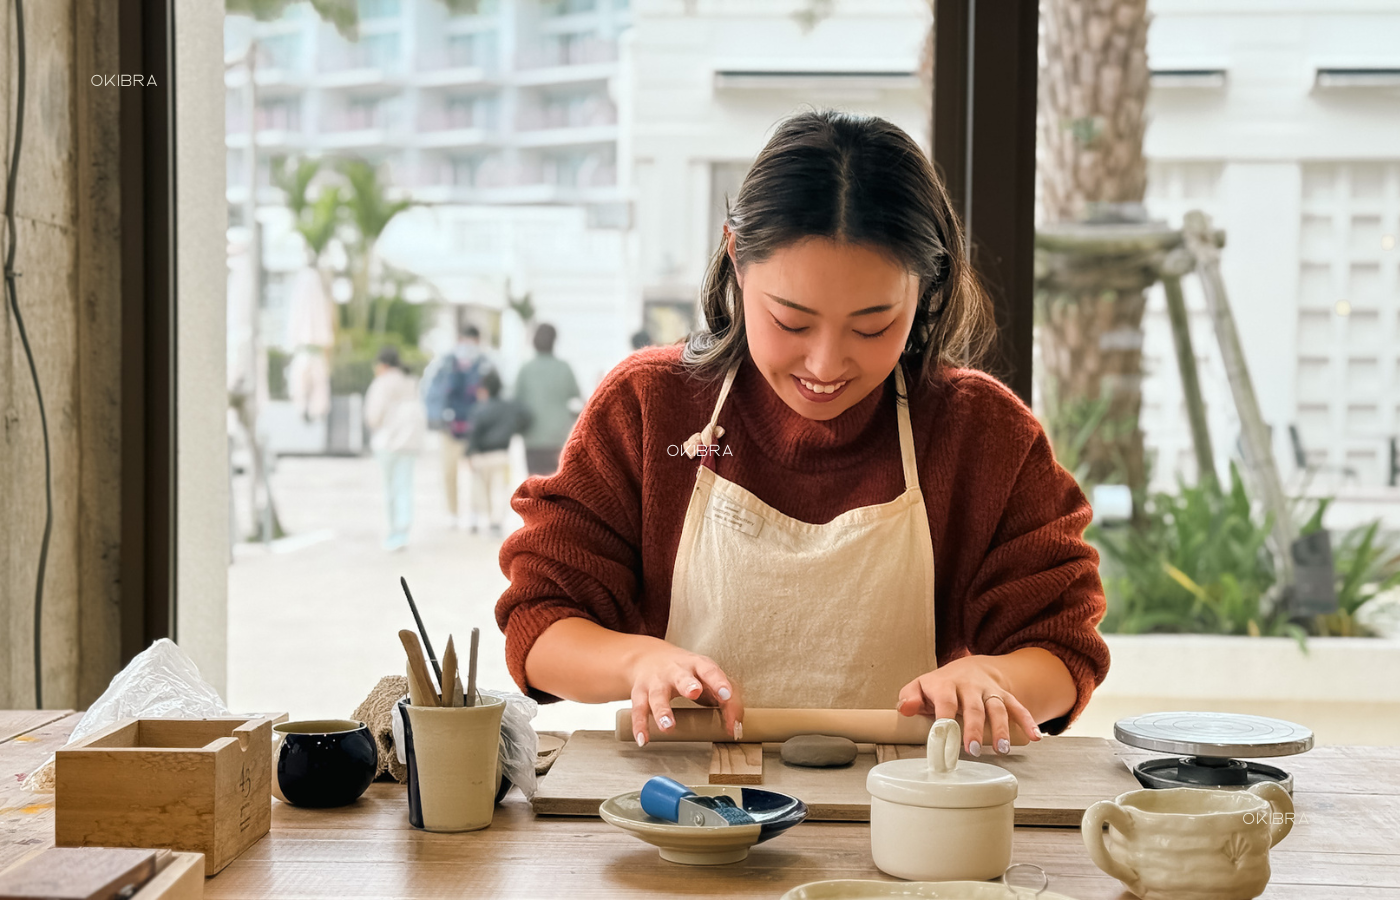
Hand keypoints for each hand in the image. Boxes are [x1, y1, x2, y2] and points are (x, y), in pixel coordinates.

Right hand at [627, 642, 743, 745]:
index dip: (719, 682)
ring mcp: (656, 682)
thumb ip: (727, 701)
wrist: (649, 658)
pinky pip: (639, 710)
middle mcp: (675, 671)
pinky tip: (644, 740)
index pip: (710, 671)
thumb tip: (736, 728)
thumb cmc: (688, 673)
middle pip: (681, 677)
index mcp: (697, 665)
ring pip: (658, 695)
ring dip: (662, 710)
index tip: (726, 694)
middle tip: (694, 692)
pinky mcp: (640, 693)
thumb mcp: (708, 679)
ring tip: (668, 726)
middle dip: (688, 684)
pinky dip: (640, 726)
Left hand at [896, 655, 1042, 755]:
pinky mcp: (1004, 695)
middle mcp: (969, 686)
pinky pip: (1017, 707)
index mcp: (945, 684)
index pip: (944, 701)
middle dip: (974, 728)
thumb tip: (906, 708)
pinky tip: (1034, 737)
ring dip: (1002, 728)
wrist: (968, 666)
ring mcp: (988, 690)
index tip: (943, 738)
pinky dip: (1027, 721)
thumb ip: (909, 698)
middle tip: (972, 749)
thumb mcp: (919, 687)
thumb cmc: (940, 685)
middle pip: (973, 706)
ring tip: (1003, 749)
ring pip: (997, 707)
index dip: (944, 719)